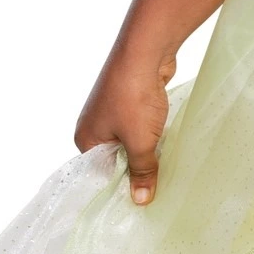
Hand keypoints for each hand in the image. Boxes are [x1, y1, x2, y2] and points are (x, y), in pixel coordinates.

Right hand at [75, 41, 175, 203]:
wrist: (145, 52)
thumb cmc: (134, 97)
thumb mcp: (140, 142)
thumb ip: (142, 171)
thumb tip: (141, 201)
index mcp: (86, 139)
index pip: (101, 173)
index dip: (121, 186)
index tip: (142, 200)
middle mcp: (94, 125)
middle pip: (116, 158)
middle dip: (136, 167)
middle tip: (158, 186)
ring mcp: (111, 110)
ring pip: (130, 140)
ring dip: (147, 148)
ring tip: (164, 164)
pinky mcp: (129, 100)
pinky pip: (140, 125)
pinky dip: (152, 132)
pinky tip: (167, 140)